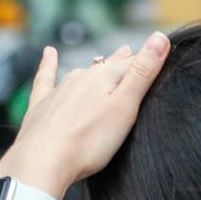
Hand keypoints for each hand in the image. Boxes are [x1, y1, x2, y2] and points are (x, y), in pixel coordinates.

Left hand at [0, 32, 169, 195]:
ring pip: (80, 74)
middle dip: (119, 61)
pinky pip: (45, 80)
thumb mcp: (125, 107)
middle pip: (105, 68)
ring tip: (102, 59)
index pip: (130, 64)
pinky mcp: (40, 107)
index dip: (145, 61)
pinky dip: (48, 65)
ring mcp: (58, 92)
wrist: (41, 163)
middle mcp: (80, 79)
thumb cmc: (88, 141)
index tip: (157, 53)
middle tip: (128, 50)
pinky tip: (48, 53)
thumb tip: (160, 36)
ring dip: (93, 67)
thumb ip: (142, 73)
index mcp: (103, 78)